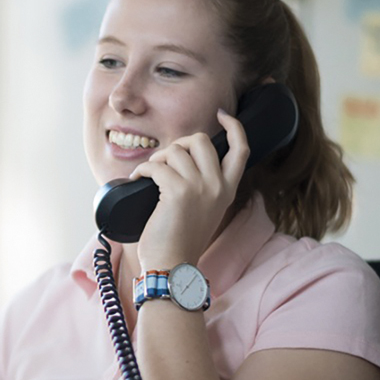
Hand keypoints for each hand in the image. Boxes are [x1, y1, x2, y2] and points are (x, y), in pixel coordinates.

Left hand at [125, 110, 249, 270]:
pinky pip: (156, 165)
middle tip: (165, 160)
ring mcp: (200, 187)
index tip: (222, 114)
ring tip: (149, 175)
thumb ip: (205, 186)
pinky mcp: (178, 191)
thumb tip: (183, 159)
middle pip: (201, 140)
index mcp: (228, 189)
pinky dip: (142, 169)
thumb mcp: (204, 210)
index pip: (241, 148)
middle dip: (178, 144)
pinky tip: (137, 179)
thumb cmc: (180, 240)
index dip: (234, 127)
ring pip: (176, 150)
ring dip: (157, 158)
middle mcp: (218, 185)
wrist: (171, 266)